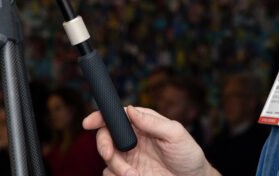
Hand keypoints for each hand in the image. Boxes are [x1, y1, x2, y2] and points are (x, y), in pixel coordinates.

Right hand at [83, 105, 219, 175]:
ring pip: (107, 159)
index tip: (89, 122)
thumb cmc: (188, 154)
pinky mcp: (128, 174)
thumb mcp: (175, 133)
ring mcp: (129, 158)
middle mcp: (132, 139)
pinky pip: (110, 175)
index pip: (117, 116)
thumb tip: (131, 110)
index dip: (100, 116)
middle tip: (110, 154)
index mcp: (142, 123)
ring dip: (116, 167)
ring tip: (134, 175)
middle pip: (106, 137)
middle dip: (104, 145)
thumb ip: (152, 122)